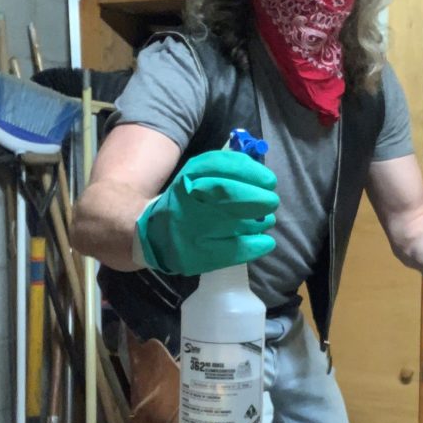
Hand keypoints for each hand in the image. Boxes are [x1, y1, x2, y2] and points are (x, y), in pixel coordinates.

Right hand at [136, 150, 278, 275]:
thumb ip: (226, 170)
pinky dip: (255, 245)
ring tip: (265, 221)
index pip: (221, 166)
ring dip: (259, 222)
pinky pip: (234, 250)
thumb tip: (264, 175)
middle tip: (271, 202)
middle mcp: (186, 200)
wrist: (151, 235)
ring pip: (234, 222)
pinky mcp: (196, 255)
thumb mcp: (196, 176)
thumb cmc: (183, 202)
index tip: (269, 181)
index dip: (251, 172)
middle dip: (258, 198)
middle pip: (229, 193)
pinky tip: (265, 242)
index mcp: (188, 176)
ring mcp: (190, 229)